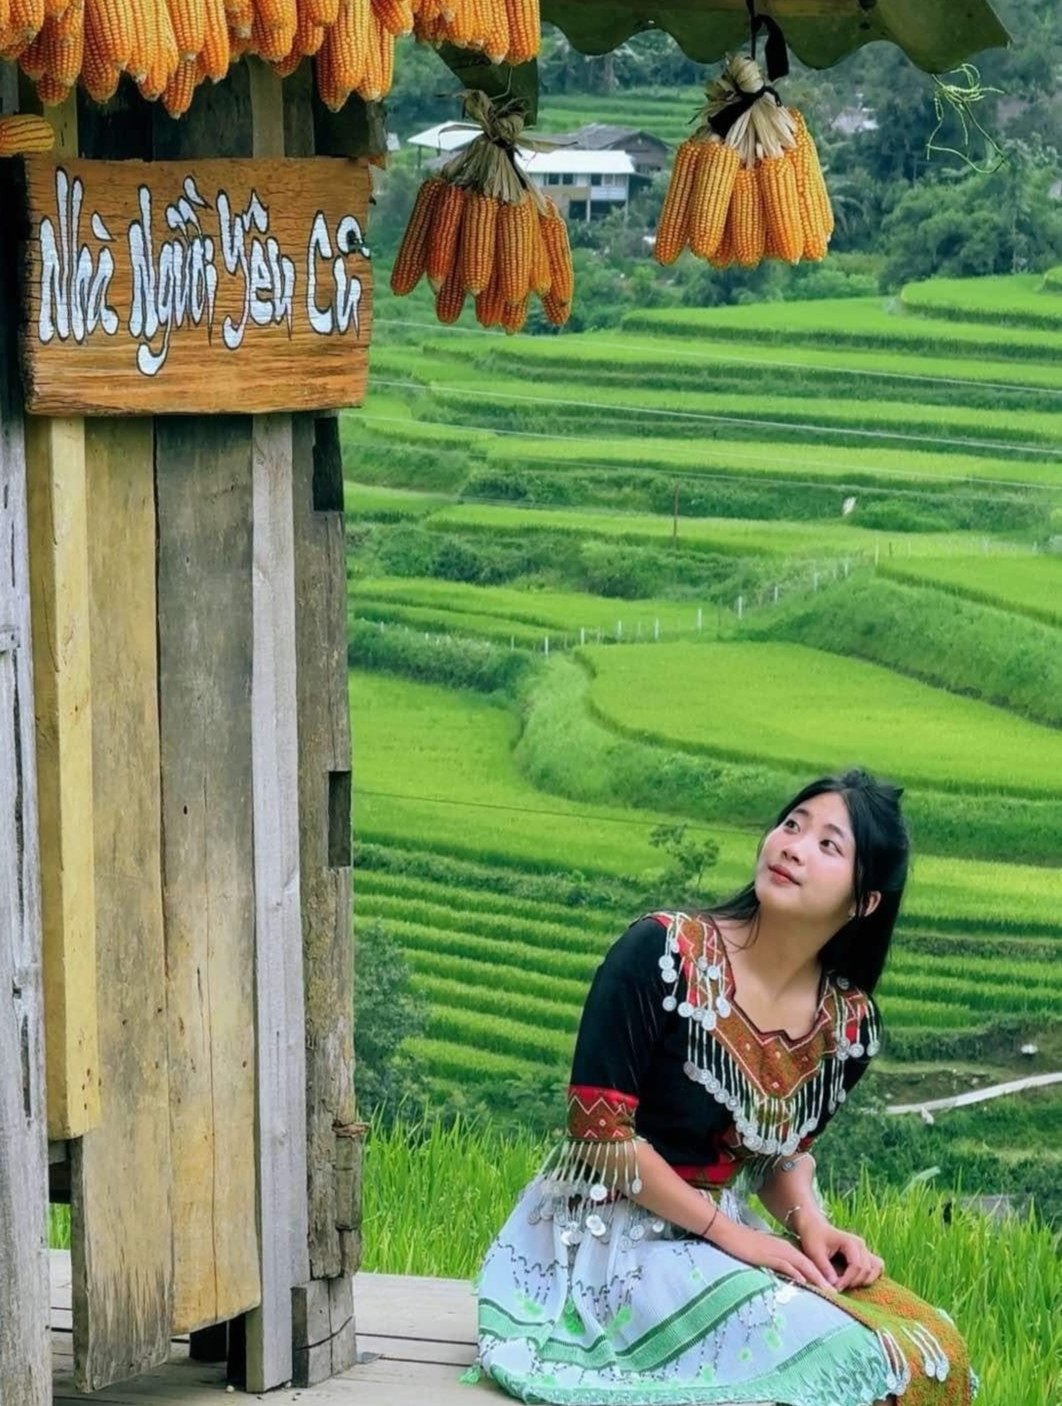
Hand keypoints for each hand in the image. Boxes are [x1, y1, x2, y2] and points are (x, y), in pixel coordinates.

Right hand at [710, 1222, 835, 1291]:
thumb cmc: (748, 1248)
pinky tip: (804, 1282)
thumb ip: (780, 1266)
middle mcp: (787, 1250)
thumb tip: (792, 1280)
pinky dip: (796, 1274)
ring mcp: (779, 1252)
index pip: (808, 1265)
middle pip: (810, 1266)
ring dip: (816, 1279)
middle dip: (824, 1280)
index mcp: (788, 1250)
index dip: (821, 1277)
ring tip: (828, 1292)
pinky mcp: (769, 1256)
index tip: (831, 1290)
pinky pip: (786, 1265)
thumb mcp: (767, 1257)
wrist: (732, 1235)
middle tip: (836, 1294)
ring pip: (803, 1266)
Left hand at [797, 1221, 883, 1291]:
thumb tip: (834, 1287)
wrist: (814, 1226)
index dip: (847, 1280)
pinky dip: (870, 1276)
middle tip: (838, 1287)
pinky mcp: (865, 1254)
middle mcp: (861, 1245)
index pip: (857, 1266)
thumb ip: (825, 1269)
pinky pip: (876, 1267)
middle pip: (867, 1270)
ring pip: (876, 1269)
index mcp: (850, 1242)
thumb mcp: (814, 1253)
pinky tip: (855, 1280)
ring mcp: (864, 1249)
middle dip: (853, 1282)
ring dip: (864, 1280)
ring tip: (847, 1283)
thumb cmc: (813, 1237)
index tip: (835, 1287)